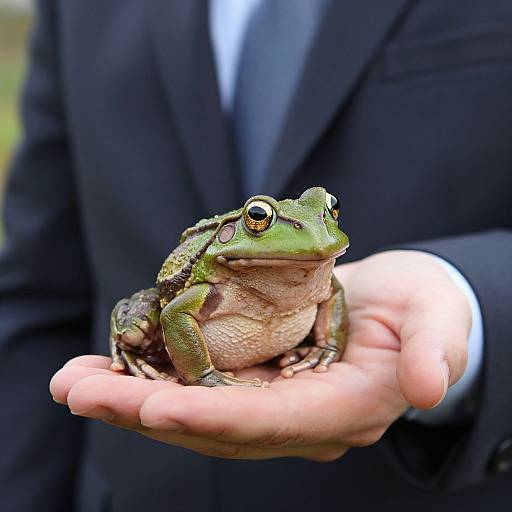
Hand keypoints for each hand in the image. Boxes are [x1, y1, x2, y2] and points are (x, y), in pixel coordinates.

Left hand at [50, 250, 470, 460]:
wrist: (398, 304)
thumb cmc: (421, 306)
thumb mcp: (437, 319)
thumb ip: (434, 350)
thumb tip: (427, 387)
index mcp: (343, 407)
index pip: (275, 422)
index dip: (218, 419)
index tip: (157, 411)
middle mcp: (299, 417)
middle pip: (217, 425)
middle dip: (146, 413)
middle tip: (77, 392)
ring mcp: (272, 400)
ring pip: (196, 410)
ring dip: (132, 399)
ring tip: (72, 381)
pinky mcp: (254, 377)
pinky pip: (197, 386)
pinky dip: (151, 378)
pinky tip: (107, 366)